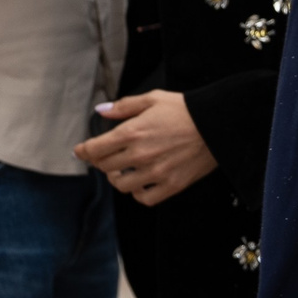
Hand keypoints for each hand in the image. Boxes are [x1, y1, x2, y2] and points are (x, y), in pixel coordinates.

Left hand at [75, 90, 216, 204]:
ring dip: (116, 178)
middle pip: (105, 166)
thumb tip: (100, 111)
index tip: (80, 151)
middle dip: (99, 161)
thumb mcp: (152, 99)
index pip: (95, 149)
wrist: (217, 124)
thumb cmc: (184, 110)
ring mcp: (156, 172)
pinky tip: (139, 183)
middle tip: (104, 157)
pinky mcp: (172, 185)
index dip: (83, 151)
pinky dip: (138, 193)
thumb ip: (123, 107)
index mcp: (133, 132)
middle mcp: (141, 154)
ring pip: (121, 184)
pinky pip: (145, 198)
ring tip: (121, 170)